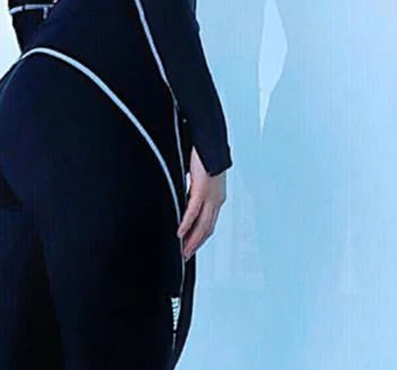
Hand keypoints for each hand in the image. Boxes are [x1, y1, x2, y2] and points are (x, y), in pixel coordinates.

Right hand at [176, 146, 226, 260]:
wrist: (210, 139)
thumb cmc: (205, 154)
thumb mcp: (198, 176)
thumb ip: (193, 189)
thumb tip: (184, 196)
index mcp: (216, 196)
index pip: (209, 223)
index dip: (200, 237)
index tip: (191, 247)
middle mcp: (217, 199)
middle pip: (207, 229)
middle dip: (196, 244)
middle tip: (186, 256)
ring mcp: (211, 196)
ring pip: (202, 225)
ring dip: (192, 240)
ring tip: (183, 251)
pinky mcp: (202, 189)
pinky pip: (193, 212)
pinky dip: (186, 224)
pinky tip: (179, 233)